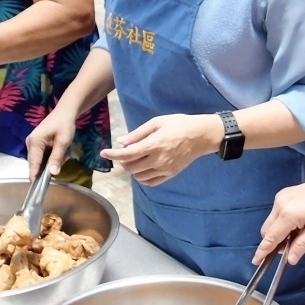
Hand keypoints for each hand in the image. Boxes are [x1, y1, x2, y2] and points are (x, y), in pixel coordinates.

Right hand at [26, 104, 78, 178]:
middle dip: (50, 165)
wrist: (65, 112)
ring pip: (41, 161)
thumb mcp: (63, 141)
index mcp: (34, 142)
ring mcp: (32, 144)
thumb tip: (52, 173)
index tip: (36, 187)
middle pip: (37, 163)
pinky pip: (43, 156)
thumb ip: (57, 157)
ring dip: (53, 161)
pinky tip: (61, 152)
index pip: (34, 163)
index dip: (35, 175)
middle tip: (64, 158)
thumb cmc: (64, 124)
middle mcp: (30, 143)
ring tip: (65, 154)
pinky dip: (52, 157)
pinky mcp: (37, 144)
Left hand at [100, 113, 220, 187]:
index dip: (112, 154)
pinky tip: (145, 167)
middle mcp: (158, 160)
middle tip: (127, 151)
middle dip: (123, 161)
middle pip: (130, 168)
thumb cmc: (179, 124)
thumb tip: (121, 141)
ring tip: (138, 157)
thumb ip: (138, 133)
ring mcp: (164, 169)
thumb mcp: (157, 122)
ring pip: (139, 176)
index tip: (103, 153)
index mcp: (154, 145)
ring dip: (133, 168)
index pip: (127, 154)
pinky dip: (143, 177)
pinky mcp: (170, 174)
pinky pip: (151, 182)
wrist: (201, 135)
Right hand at [255, 169, 304, 265]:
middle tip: (287, 248)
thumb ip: (302, 245)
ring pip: (270, 222)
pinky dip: (280, 222)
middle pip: (266, 230)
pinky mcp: (281, 195)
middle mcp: (279, 205)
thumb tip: (291, 260)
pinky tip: (296, 222)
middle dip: (272, 242)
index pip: (271, 237)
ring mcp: (279, 198)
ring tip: (296, 232)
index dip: (263, 250)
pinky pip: (275, 214)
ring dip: (277, 231)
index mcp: (288, 215)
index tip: (256, 261)